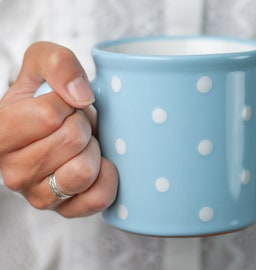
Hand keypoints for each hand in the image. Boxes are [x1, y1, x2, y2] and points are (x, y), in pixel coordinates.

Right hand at [0, 42, 117, 216]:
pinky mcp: (66, 211)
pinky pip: (98, 196)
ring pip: (83, 171)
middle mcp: (12, 172)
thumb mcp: (43, 64)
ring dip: (92, 150)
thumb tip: (79, 95)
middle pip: (72, 140)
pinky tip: (96, 164)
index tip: (64, 106)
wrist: (60, 129)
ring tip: (82, 145)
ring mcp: (39, 196)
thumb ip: (55, 63)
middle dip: (83, 126)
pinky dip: (106, 175)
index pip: (49, 116)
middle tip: (76, 126)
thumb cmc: (49, 98)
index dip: (69, 104)